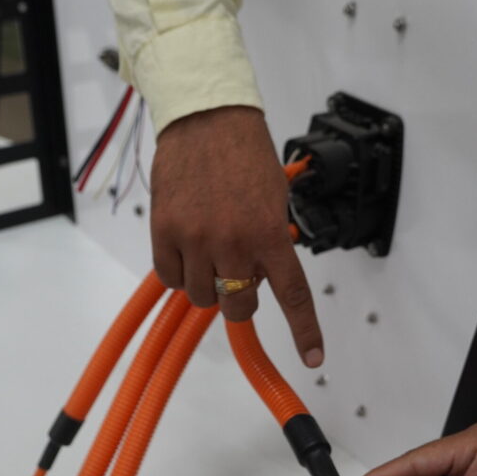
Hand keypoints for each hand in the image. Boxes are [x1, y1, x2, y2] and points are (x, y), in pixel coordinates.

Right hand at [150, 106, 322, 366]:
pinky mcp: (164, 232)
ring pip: (202, 297)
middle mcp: (233, 242)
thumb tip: (264, 276)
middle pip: (238, 306)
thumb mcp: (274, 198)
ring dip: (209, 284)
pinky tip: (187, 248)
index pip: (291, 295)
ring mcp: (195, 239)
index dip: (305, 332)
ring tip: (211, 250)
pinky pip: (170, 278)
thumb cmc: (243, 153)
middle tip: (239, 272)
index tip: (313, 357)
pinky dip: (179, 272)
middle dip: (242, 297)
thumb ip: (271, 241)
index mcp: (269, 233)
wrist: (204, 118)